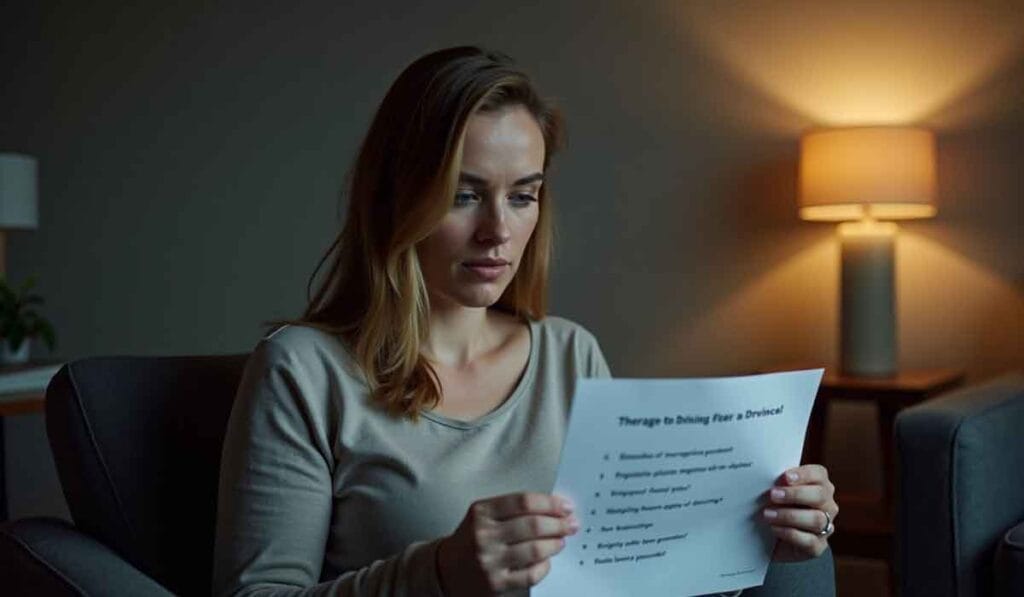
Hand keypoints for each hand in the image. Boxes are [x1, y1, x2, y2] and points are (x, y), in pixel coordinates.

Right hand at [437, 492, 578, 595]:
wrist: (445, 570)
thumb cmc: (472, 538)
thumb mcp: (484, 516)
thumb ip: (513, 510)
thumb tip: (555, 508)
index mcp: (481, 512)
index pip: (523, 502)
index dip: (550, 503)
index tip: (566, 506)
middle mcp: (483, 535)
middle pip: (533, 524)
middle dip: (559, 523)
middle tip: (571, 524)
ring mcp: (489, 561)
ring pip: (536, 549)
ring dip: (556, 544)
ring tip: (561, 541)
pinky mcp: (496, 583)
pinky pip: (531, 573)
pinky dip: (544, 565)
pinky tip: (546, 560)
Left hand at [762, 464, 837, 561]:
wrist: (773, 539)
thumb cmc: (777, 507)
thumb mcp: (777, 492)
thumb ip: (778, 483)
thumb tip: (765, 477)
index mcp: (819, 485)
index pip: (819, 474)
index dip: (803, 474)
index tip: (785, 477)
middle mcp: (827, 505)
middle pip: (820, 495)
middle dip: (795, 494)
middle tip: (773, 494)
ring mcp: (825, 526)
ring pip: (816, 519)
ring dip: (789, 515)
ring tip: (768, 514)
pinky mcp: (818, 546)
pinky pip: (809, 540)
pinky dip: (789, 533)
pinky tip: (774, 529)